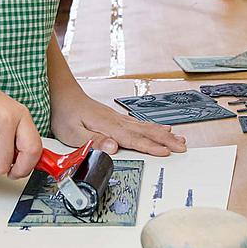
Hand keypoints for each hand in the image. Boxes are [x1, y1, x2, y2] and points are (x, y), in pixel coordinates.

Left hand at [51, 92, 186, 155]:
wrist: (62, 94)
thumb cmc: (66, 114)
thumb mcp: (73, 132)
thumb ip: (94, 141)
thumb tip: (113, 148)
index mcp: (109, 126)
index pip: (134, 139)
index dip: (151, 147)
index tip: (166, 153)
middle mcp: (117, 121)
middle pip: (146, 132)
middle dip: (166, 140)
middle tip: (183, 147)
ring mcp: (117, 118)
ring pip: (145, 126)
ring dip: (163, 133)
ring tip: (178, 138)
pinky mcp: (115, 118)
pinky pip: (138, 123)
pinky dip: (152, 127)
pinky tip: (158, 129)